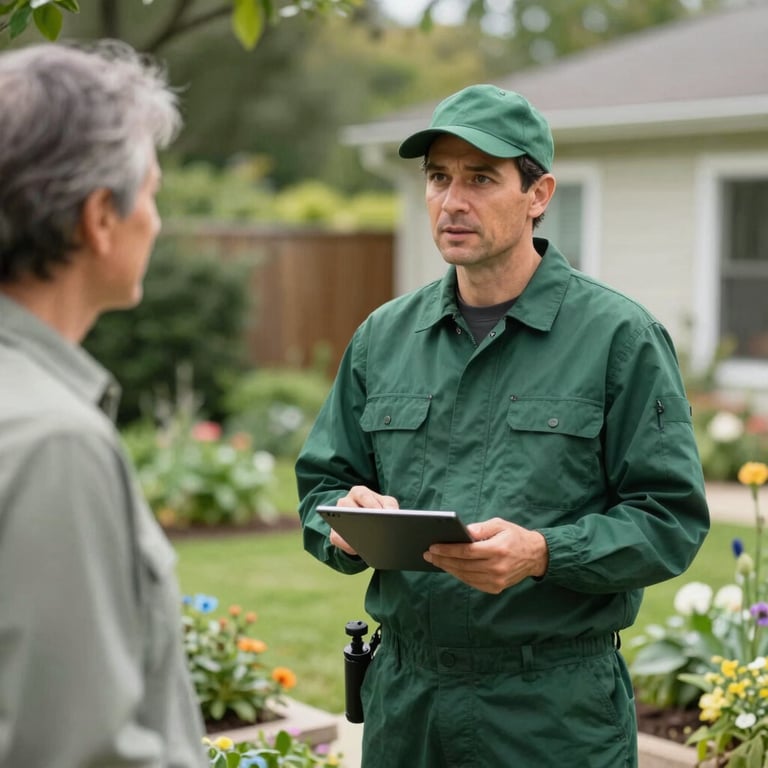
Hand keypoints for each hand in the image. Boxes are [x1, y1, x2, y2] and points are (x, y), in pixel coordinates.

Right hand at [328, 485, 399, 555]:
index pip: (364, 496)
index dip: (373, 505)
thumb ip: (390, 506)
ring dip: (352, 531)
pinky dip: (346, 545)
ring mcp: (337, 517)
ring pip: (341, 522)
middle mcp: (345, 501)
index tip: (382, 515)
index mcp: (359, 492)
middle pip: (349, 507)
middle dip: (361, 517)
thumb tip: (392, 513)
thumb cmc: (378, 510)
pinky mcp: (334, 533)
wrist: (368, 525)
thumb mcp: (387, 505)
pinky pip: (337, 538)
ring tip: (367, 540)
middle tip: (374, 527)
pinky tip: (357, 549)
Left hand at [424, 517, 548, 593]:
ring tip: (435, 561)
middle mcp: (497, 567)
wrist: (535, 555)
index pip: (466, 552)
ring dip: (448, 568)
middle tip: (428, 554)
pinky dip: (459, 575)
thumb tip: (463, 532)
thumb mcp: (499, 524)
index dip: (448, 550)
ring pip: (465, 576)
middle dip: (443, 560)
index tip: (433, 547)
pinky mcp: (496, 588)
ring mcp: (497, 580)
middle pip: (463, 565)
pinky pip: (472, 582)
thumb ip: (480, 528)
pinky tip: (450, 568)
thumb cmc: (514, 536)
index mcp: (497, 550)